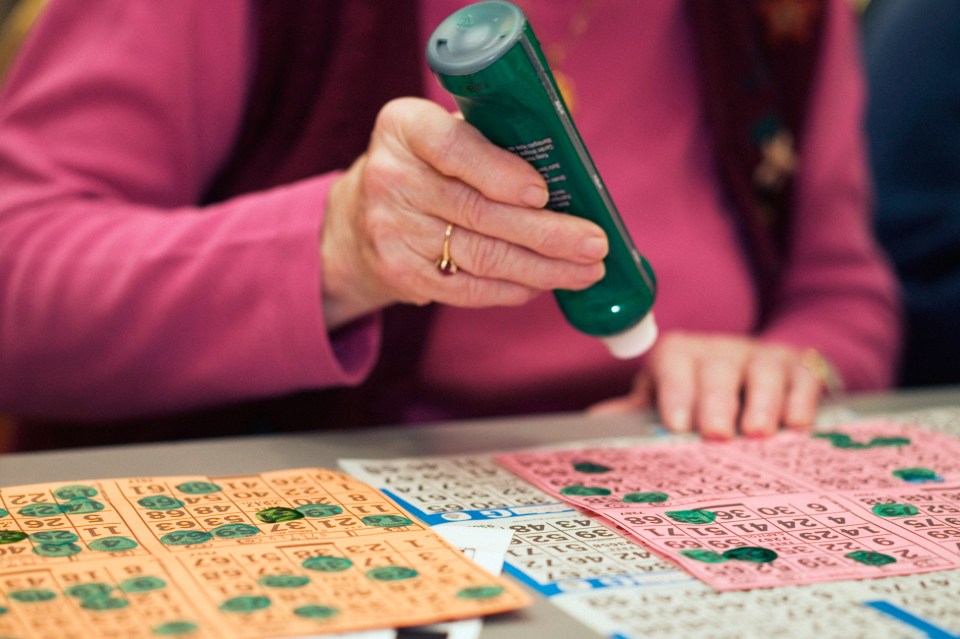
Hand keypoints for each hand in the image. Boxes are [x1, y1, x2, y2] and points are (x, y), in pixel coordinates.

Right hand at [320, 98, 607, 328]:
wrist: (357, 221)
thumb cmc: (427, 169)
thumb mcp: (444, 135)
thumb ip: (495, 141)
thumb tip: (573, 175)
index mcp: (405, 127)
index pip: (453, 148)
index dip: (500, 173)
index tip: (543, 193)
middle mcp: (391, 178)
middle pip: (479, 212)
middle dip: (547, 233)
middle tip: (593, 243)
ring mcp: (392, 230)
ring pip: (482, 255)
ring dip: (542, 268)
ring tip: (585, 270)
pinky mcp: (401, 273)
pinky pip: (468, 287)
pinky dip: (513, 288)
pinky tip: (544, 284)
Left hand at [588, 332, 827, 438]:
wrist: (751, 365)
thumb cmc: (696, 389)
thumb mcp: (663, 395)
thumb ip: (636, 411)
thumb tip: (595, 424)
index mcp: (679, 354)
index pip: (674, 365)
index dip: (676, 392)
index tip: (677, 424)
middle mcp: (719, 351)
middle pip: (717, 370)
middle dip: (716, 401)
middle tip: (716, 434)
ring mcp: (760, 356)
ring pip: (762, 371)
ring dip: (762, 402)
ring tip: (758, 433)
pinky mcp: (797, 367)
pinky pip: (802, 379)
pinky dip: (801, 401)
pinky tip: (798, 425)